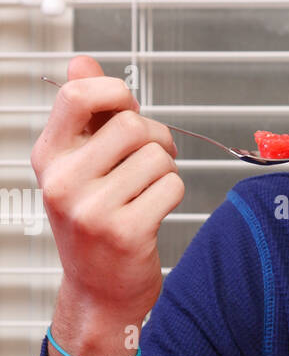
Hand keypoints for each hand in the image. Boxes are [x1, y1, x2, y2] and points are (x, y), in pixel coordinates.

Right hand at [32, 54, 183, 324]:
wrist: (98, 293)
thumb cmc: (93, 224)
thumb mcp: (77, 166)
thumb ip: (84, 115)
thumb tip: (82, 62)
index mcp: (48, 157)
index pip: (77, 94)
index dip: (115, 92)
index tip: (127, 109)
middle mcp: (63, 182)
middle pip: (131, 124)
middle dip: (153, 138)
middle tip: (150, 161)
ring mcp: (92, 210)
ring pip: (156, 156)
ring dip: (165, 170)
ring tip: (148, 191)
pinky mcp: (126, 233)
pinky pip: (172, 186)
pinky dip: (173, 194)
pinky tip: (154, 211)